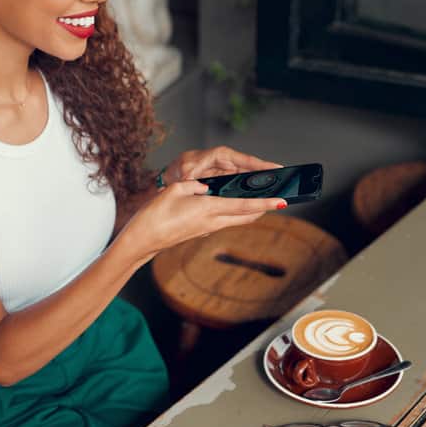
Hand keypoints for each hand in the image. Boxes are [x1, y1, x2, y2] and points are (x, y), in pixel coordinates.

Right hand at [120, 178, 286, 260]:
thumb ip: (195, 185)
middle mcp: (212, 221)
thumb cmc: (155, 214)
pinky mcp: (202, 231)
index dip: (265, 203)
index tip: (282, 201)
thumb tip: (207, 187)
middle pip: (247, 216)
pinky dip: (235, 212)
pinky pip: (225, 220)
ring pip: (237, 219)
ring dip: (251, 211)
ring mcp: (208, 228)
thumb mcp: (174, 190)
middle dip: (264, 208)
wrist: (143, 240)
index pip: (244, 206)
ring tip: (261, 198)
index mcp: (208, 209)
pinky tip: (234, 203)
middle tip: (277, 197)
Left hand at [160, 146, 283, 185]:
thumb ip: (194, 179)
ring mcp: (229, 173)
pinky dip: (251, 193)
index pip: (244, 159)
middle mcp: (227, 163)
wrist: (172, 178)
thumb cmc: (179, 170)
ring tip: (277, 193)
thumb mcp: (185, 173)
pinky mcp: (228, 182)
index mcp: (219, 156)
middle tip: (284, 182)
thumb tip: (203, 187)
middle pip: (252, 169)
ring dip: (261, 185)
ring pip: (249, 179)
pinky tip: (260, 201)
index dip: (261, 164)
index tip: (277, 168)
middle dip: (267, 175)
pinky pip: (243, 187)